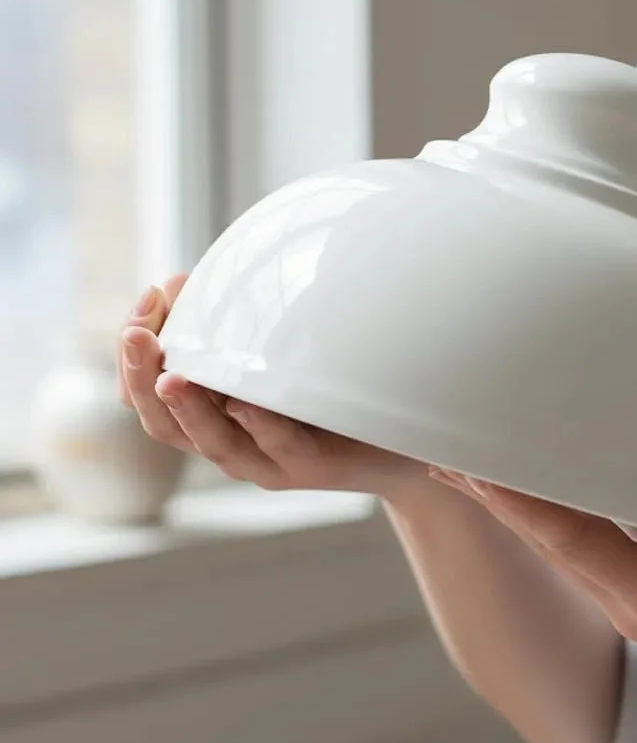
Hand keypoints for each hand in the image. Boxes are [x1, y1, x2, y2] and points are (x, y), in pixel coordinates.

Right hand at [118, 277, 417, 496]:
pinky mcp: (310, 464)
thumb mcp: (275, 358)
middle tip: (134, 335)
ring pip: (215, 442)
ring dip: (188, 408)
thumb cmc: (330, 398)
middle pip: (164, 424)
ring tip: (169, 375)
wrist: (400, 445)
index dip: (131, 358)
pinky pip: (281, 446)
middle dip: (140, 378)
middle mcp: (231, 445)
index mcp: (212, 419)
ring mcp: (269, 461)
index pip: (147, 396)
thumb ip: (235, 330)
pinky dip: (261, 424)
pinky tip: (246, 402)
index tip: (140, 309)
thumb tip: (184, 278)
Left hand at [430, 471, 636, 709]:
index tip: (477, 470)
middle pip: (548, 545)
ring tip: (474, 471)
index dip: (522, 505)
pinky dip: (550, 519)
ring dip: (514, 509)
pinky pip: (585, 550)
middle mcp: (634, 602)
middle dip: (495, 502)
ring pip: (560, 547)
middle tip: (445, 459)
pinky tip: (541, 497)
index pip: (573, 544)